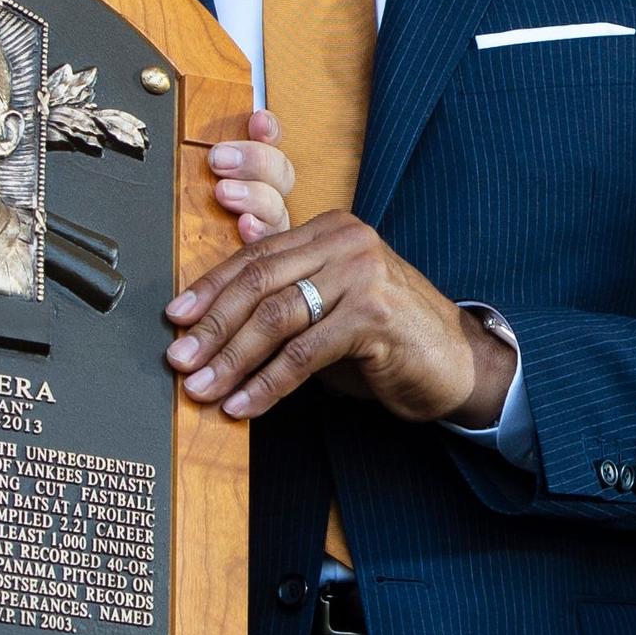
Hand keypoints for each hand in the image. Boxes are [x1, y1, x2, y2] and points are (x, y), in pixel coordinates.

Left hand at [164, 210, 513, 427]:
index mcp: (331, 230)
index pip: (255, 257)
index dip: (210, 289)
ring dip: (231, 359)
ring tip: (203, 389)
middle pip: (258, 282)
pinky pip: (304, 353)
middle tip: (179, 360)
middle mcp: (346, 241)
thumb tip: (209, 325)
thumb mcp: (330, 309)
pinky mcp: (374, 315)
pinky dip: (268, 383)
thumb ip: (285, 301)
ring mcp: (363, 274)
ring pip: (275, 316)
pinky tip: (246, 404)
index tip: (176, 319)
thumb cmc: (388, 340)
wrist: (459, 363)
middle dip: (212, 327)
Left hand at [206, 112, 297, 248]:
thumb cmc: (193, 206)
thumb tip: (209, 126)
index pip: (272, 141)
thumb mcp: (200, 174)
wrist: (189, 256)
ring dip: (254, 195)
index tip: (258, 121)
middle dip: (254, 160)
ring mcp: (269, 221)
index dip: (269, 129)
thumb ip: (211, 152)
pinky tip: (246, 225)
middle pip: (280, 172)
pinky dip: (259, 231)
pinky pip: (269, 240)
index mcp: (254, 167)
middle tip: (221, 158)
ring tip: (225, 192)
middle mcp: (268, 191)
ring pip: (277, 206)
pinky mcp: (263, 246)